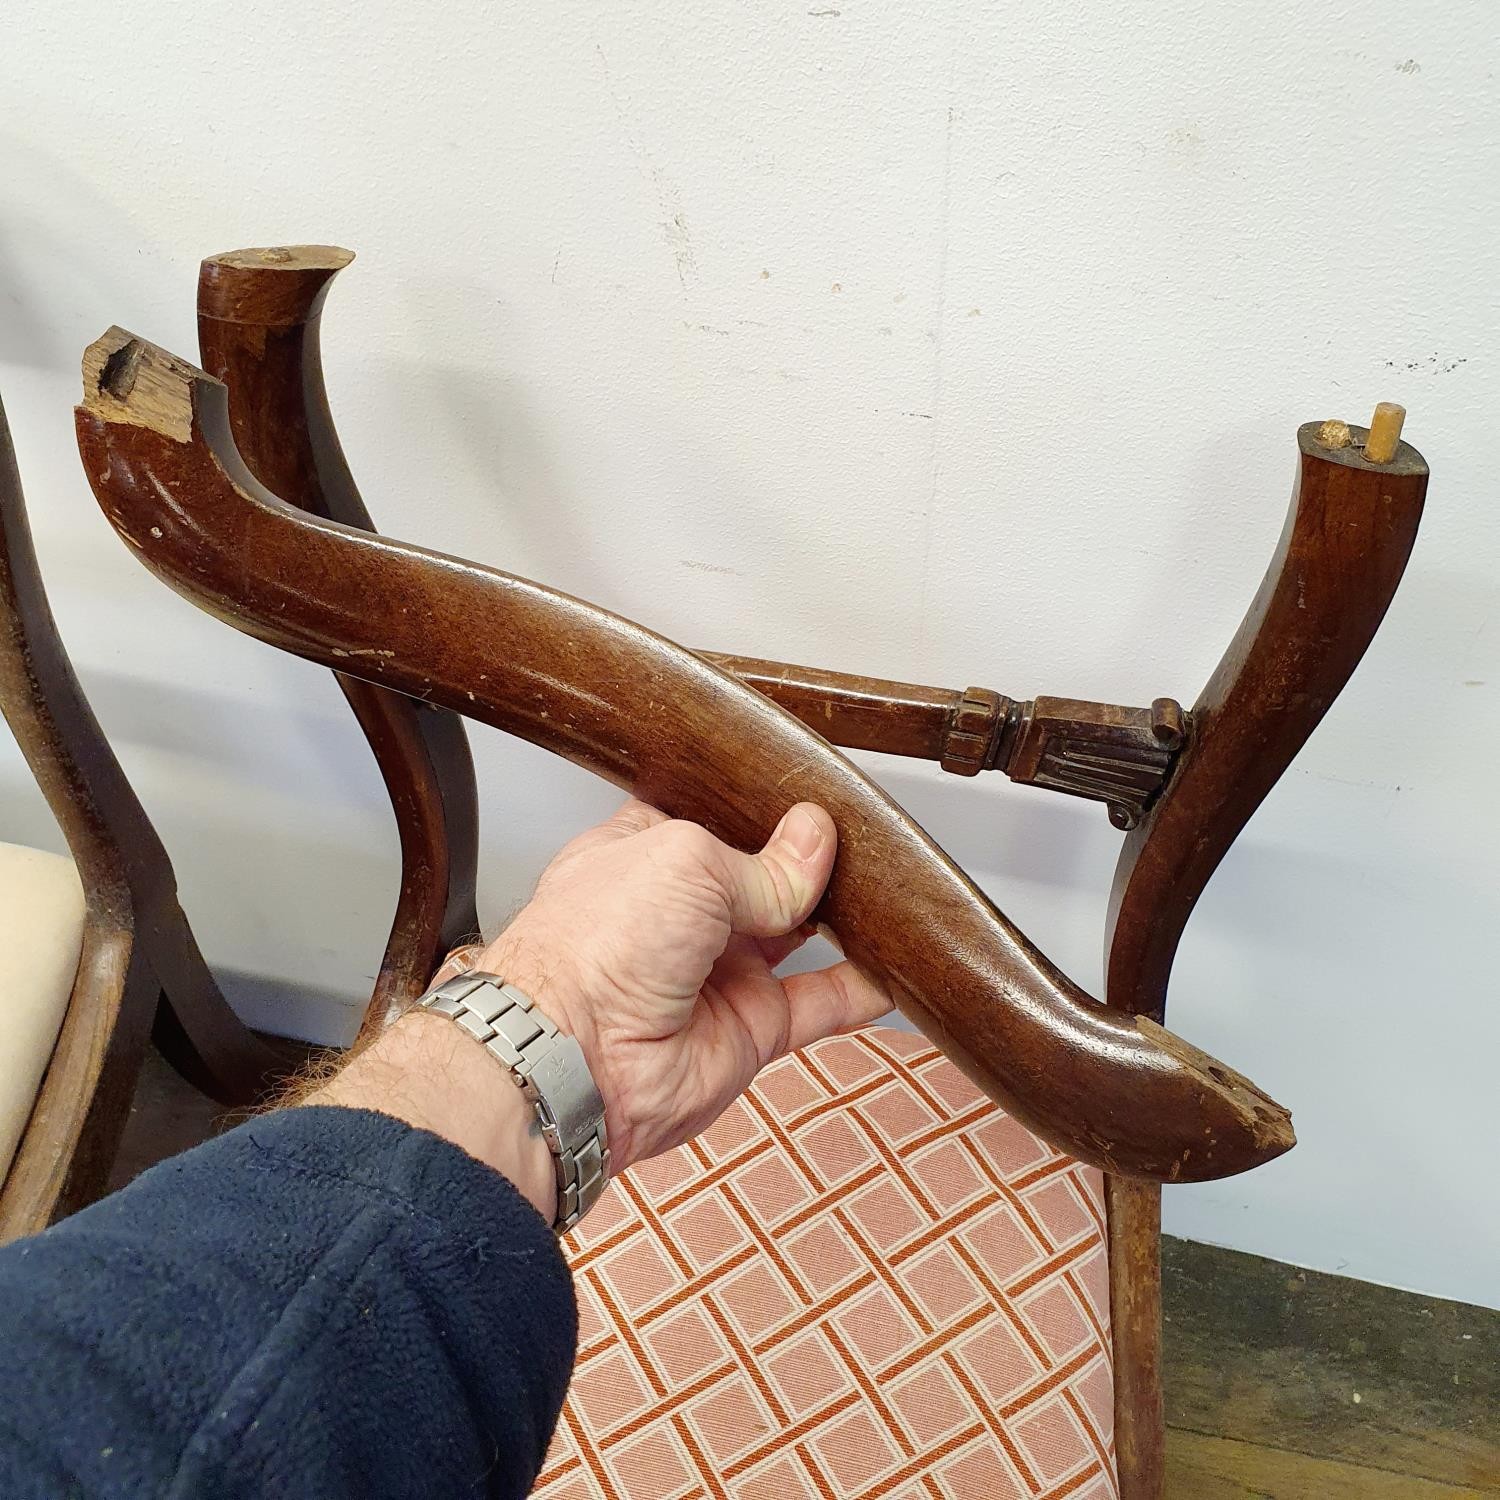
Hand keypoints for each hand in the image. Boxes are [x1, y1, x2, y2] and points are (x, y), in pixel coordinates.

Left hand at [436, 799, 890, 1173]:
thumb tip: (815, 839)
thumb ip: (763, 860)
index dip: (760, 805)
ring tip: (891, 888)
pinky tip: (897, 966)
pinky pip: (819, 1004)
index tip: (812, 788)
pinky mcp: (750, 1027)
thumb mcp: (687, 862)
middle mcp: (682, 911)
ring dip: (843, 917)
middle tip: (863, 834)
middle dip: (811, 857)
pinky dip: (861, 988)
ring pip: (799, 936)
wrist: (574, 1057)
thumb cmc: (594, 945)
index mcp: (648, 852)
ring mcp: (718, 970)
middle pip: (764, 875)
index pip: (715, 817)